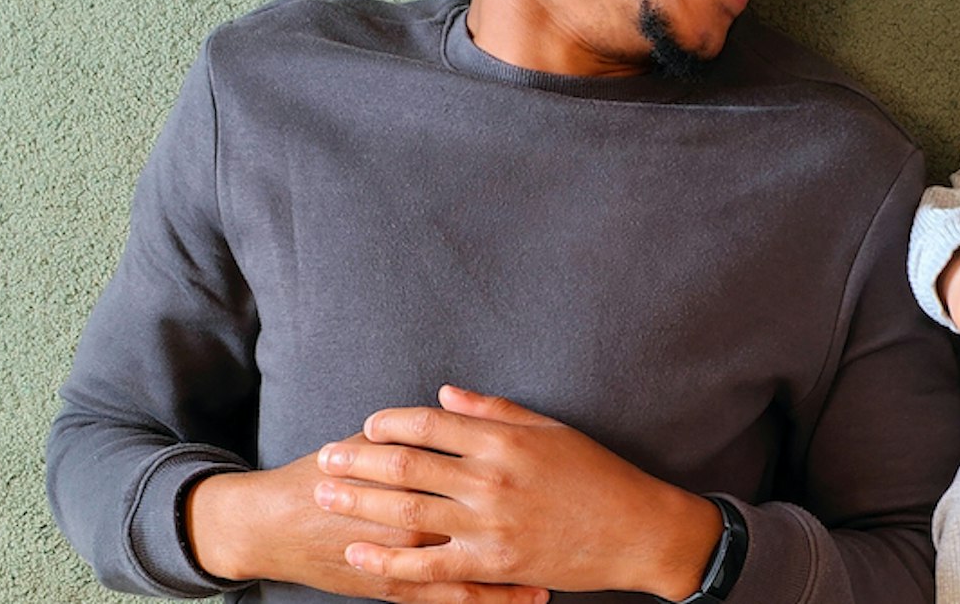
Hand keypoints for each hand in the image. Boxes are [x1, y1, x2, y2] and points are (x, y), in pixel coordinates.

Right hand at [186, 438, 543, 602]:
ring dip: (523, 571)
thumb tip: (459, 404)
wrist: (274, 523)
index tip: (563, 479)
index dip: (522, 476)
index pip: (477, 472)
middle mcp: (414, 520)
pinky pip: (453, 600)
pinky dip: (492, 601)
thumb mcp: (372, 439)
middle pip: (485, 522)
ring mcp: (406, 561)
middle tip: (576, 524)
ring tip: (564, 571)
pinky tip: (526, 599)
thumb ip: (419, 428)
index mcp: (412, 474)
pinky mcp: (395, 590)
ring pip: (477, 567)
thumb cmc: (327, 472)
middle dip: (532, 525)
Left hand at [314, 385, 721, 598]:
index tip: (367, 425)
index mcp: (504, 440)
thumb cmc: (596, 474)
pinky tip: (359, 552)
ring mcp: (489, 525)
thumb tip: (444, 395)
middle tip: (325, 457)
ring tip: (326, 493)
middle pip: (407, 464)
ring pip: (407, 510)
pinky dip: (387, 559)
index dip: (391, 422)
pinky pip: (427, 565)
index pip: (430, 424)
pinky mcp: (491, 565)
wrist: (634, 530)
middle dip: (358, 459)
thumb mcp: (551, 429)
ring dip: (360, 501)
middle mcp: (491, 478)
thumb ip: (495, 411)